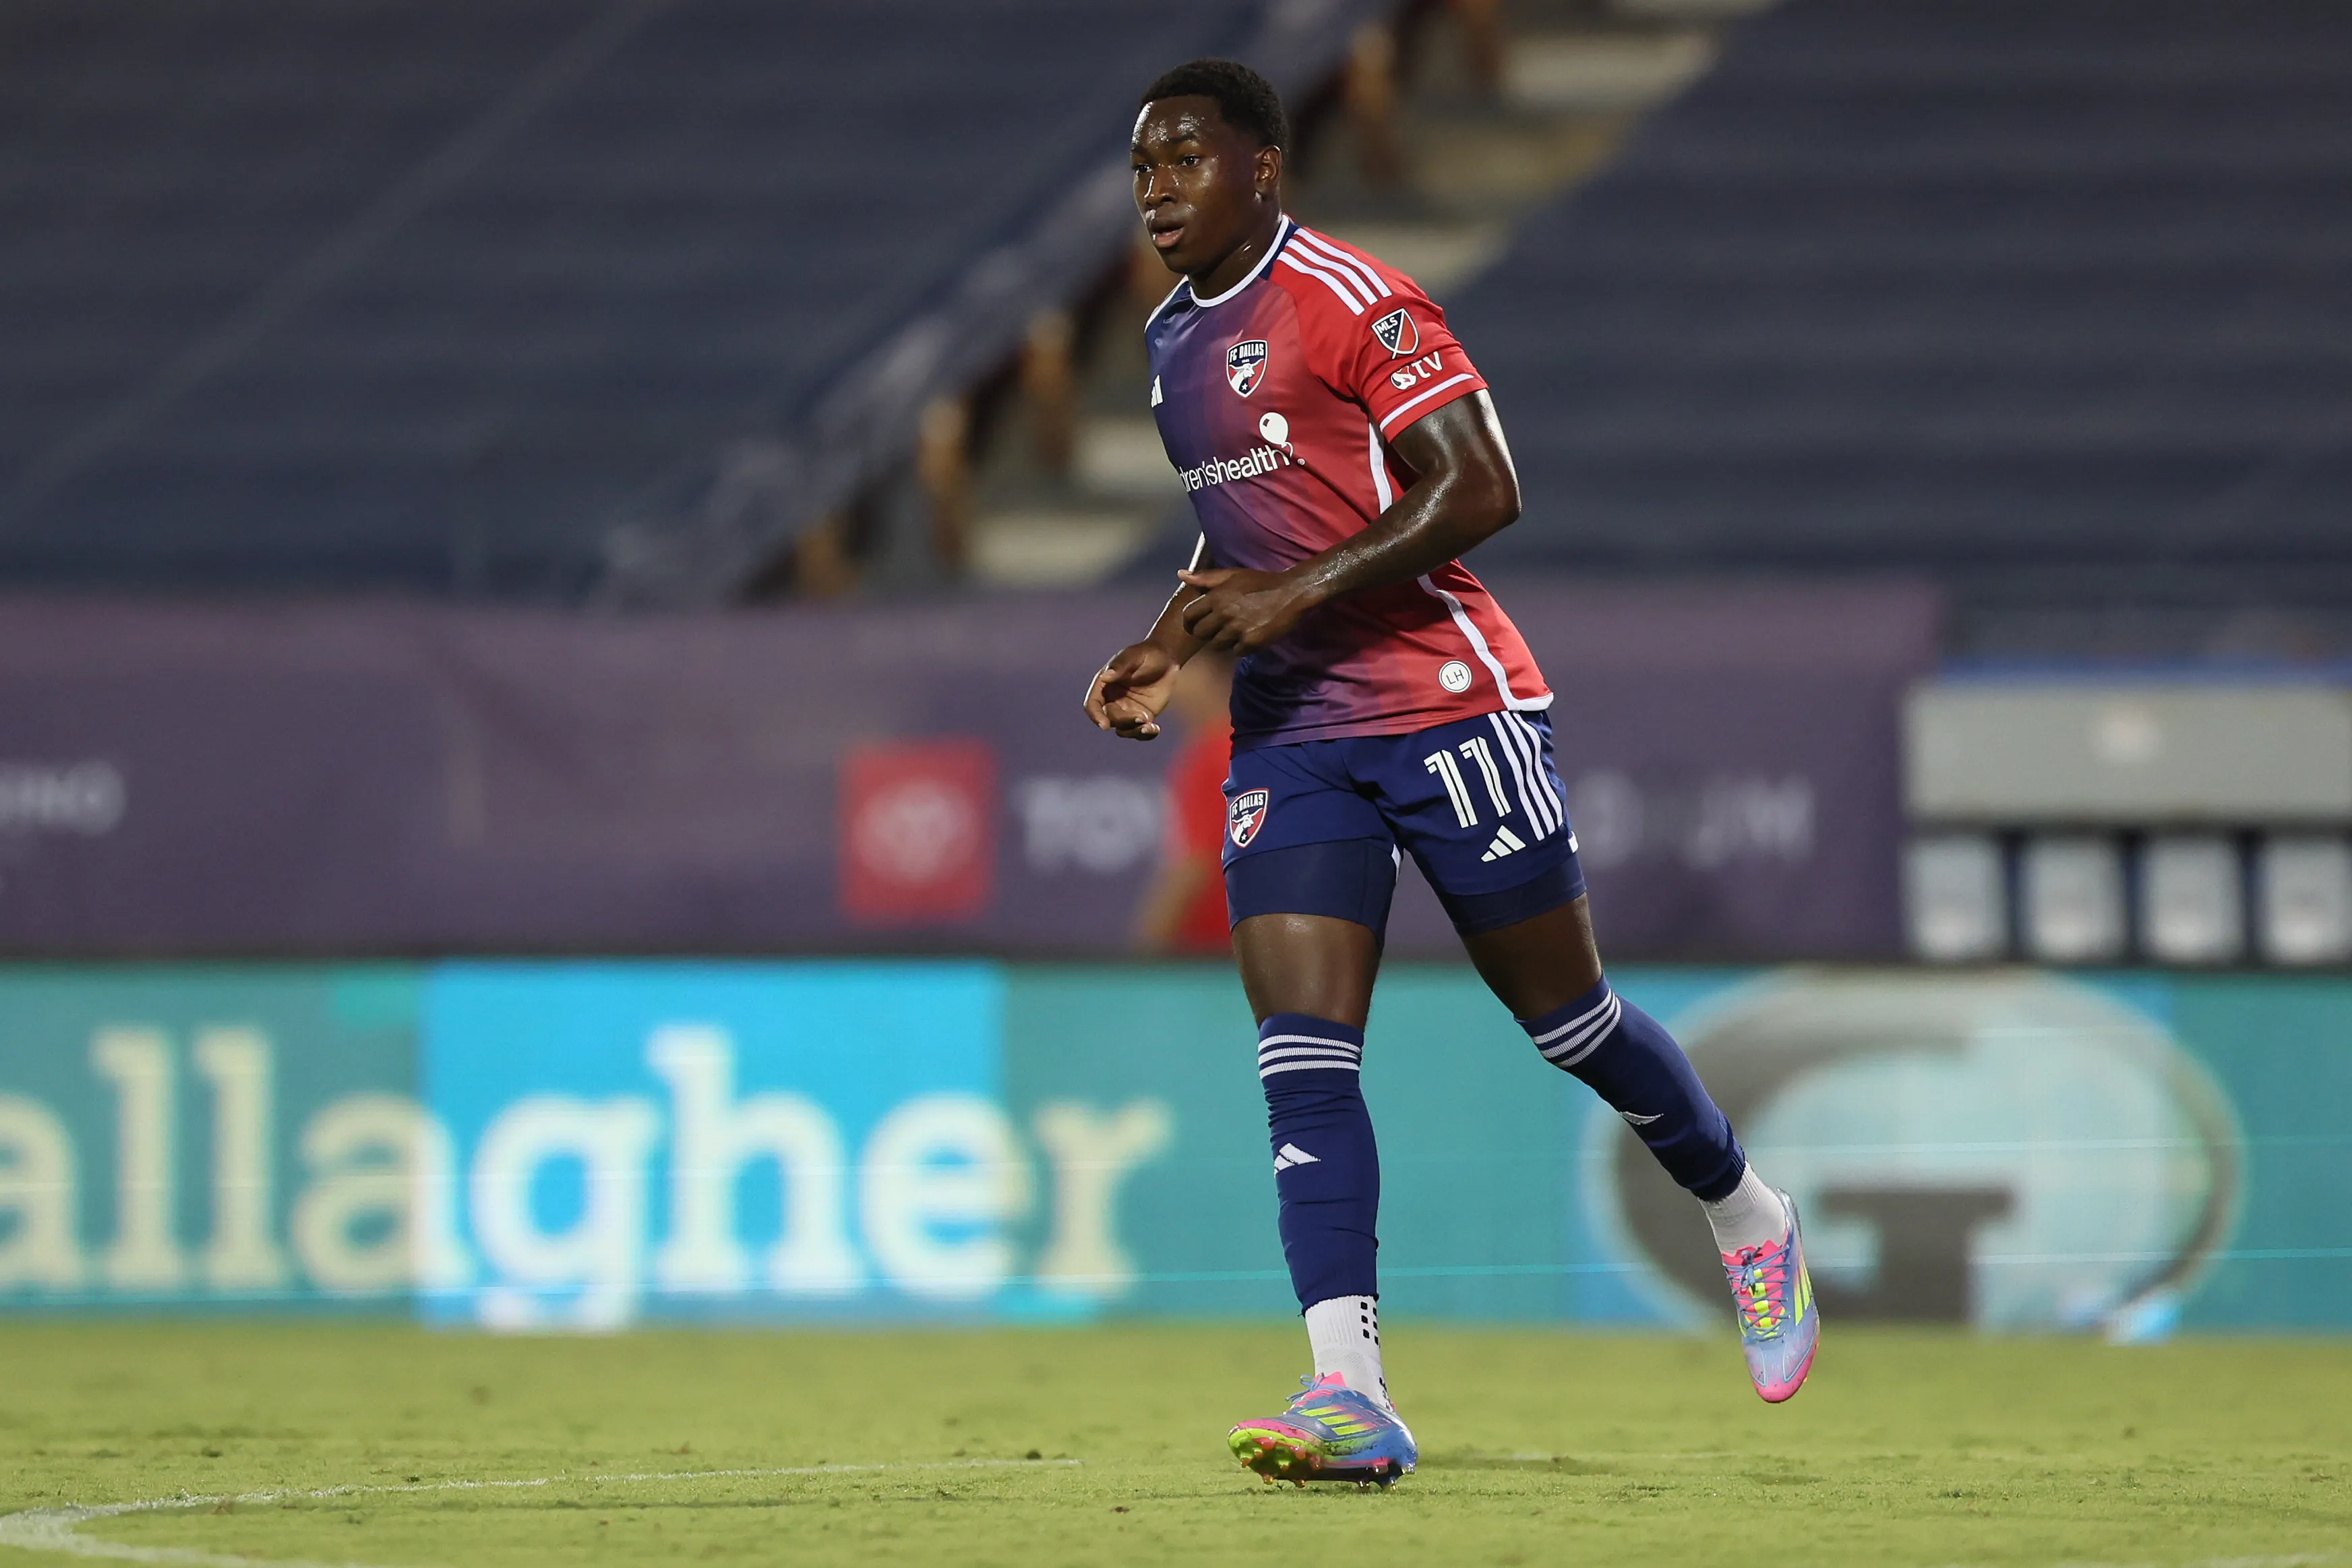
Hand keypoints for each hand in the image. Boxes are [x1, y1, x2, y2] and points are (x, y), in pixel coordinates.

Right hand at [1083, 640, 1180, 739]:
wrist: (1166, 659)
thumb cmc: (1147, 654)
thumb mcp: (1133, 656)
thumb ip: (1120, 665)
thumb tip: (1106, 677)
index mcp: (1104, 685)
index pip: (1092, 704)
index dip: (1095, 716)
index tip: (1104, 725)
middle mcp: (1113, 700)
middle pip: (1109, 719)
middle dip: (1124, 722)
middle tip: (1143, 717)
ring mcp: (1127, 710)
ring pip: (1123, 729)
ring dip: (1134, 731)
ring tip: (1150, 726)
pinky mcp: (1142, 716)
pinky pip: (1139, 732)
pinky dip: (1145, 735)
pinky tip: (1155, 729)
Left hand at [1176, 567, 1314, 650]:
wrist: (1292, 594)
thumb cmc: (1261, 582)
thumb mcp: (1233, 575)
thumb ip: (1206, 577)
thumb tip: (1180, 574)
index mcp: (1217, 597)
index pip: (1189, 616)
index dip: (1189, 622)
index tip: (1195, 624)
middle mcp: (1224, 614)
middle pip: (1200, 634)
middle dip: (1206, 633)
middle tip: (1217, 629)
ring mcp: (1237, 630)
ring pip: (1216, 645)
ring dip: (1223, 641)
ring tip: (1235, 631)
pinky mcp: (1250, 643)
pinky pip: (1235, 652)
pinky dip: (1240, 647)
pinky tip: (1249, 635)